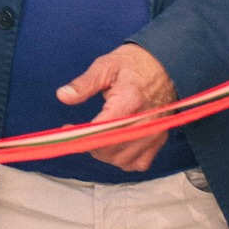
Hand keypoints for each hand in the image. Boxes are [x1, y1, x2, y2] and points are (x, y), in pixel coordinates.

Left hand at [55, 43, 179, 170]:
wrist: (165, 65)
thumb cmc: (133, 65)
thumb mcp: (105, 66)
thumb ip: (84, 84)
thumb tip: (63, 96)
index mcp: (129, 101)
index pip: (101, 131)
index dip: (80, 135)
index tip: (68, 128)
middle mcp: (144, 121)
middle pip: (109, 149)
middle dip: (89, 144)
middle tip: (82, 130)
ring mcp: (153, 133)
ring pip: (121, 160)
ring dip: (103, 153)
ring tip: (97, 135)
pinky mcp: (158, 139)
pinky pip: (138, 163)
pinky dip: (123, 159)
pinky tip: (115, 145)